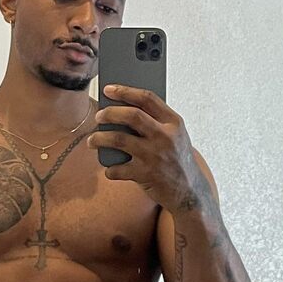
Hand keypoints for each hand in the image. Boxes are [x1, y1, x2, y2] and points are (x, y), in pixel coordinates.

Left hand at [87, 84, 202, 215]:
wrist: (190, 192)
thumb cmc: (177, 159)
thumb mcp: (175, 136)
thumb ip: (156, 121)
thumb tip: (120, 109)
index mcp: (173, 123)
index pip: (147, 98)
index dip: (125, 91)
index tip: (109, 89)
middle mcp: (165, 137)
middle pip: (131, 115)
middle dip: (109, 113)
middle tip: (99, 116)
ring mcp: (154, 156)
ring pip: (118, 139)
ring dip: (99, 138)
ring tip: (92, 140)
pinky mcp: (145, 175)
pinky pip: (117, 169)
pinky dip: (109, 169)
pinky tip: (109, 168)